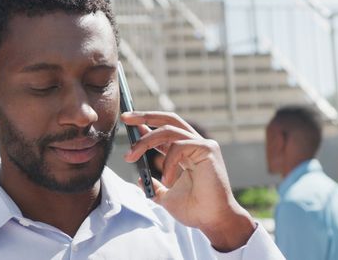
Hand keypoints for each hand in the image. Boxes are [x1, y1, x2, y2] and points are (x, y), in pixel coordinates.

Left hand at [121, 111, 255, 251]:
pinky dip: (167, 163)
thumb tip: (139, 179)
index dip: (146, 124)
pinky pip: (179, 147)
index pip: (165, 131)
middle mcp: (195, 144)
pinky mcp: (208, 149)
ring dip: (145, 141)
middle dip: (145, 116)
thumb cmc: (195, 210)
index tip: (127, 122)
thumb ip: (155, 186)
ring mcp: (203, 145)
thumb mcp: (167, 197)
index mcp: (186, 152)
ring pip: (168, 131)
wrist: (212, 220)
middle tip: (125, 119)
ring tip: (131, 157)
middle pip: (168, 120)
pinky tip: (167, 181)